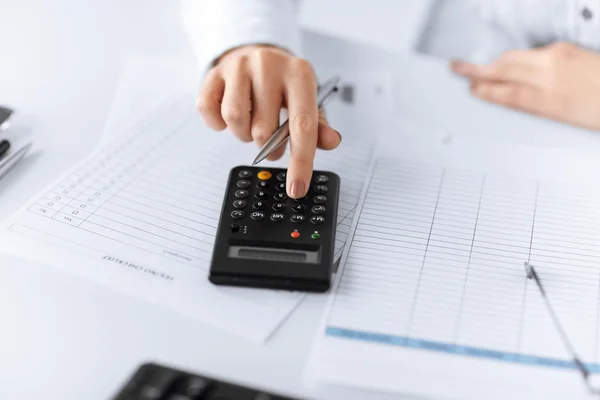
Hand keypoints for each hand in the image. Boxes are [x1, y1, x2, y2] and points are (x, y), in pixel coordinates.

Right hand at [197, 45, 341, 197]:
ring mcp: (239, 66)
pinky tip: (229, 115)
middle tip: (270, 140)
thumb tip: (331, 141)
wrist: (256, 53)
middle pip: (263, 130)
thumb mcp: (307, 101)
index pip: (302, 125)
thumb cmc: (284, 84)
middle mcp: (269, 64)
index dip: (300, 162)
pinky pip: (209, 111)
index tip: (296, 189)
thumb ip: (319, 125)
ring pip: (235, 121)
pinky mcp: (214, 72)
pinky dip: (217, 124)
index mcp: (299, 73)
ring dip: (242, 135)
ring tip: (250, 124)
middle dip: (266, 147)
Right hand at [450, 43, 599, 130]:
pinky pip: (532, 52)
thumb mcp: (562, 120)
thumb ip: (533, 107)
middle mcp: (550, 74)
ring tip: (480, 68)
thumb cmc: (599, 110)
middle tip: (459, 68)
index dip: (483, 90)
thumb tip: (508, 100)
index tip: (470, 89)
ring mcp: (558, 58)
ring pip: (515, 57)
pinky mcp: (565, 48)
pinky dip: (516, 58)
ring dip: (495, 63)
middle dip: (479, 70)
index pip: (505, 92)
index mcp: (548, 99)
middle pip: (505, 69)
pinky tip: (513, 64)